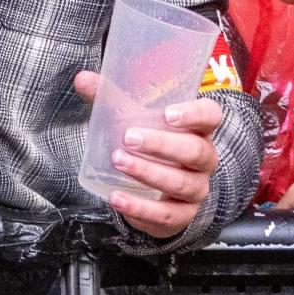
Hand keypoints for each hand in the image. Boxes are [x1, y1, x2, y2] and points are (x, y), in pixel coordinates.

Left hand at [77, 84, 221, 234]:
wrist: (156, 189)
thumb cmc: (148, 142)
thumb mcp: (131, 118)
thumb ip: (109, 99)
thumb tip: (82, 79)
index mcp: (197, 129)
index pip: (210, 115)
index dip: (195, 114)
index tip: (168, 114)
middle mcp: (204, 159)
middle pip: (195, 151)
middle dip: (162, 144)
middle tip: (128, 137)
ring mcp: (196, 189)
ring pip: (182, 183)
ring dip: (149, 173)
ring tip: (119, 162)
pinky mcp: (182, 215)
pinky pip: (166, 215)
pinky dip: (141, 208)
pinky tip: (117, 199)